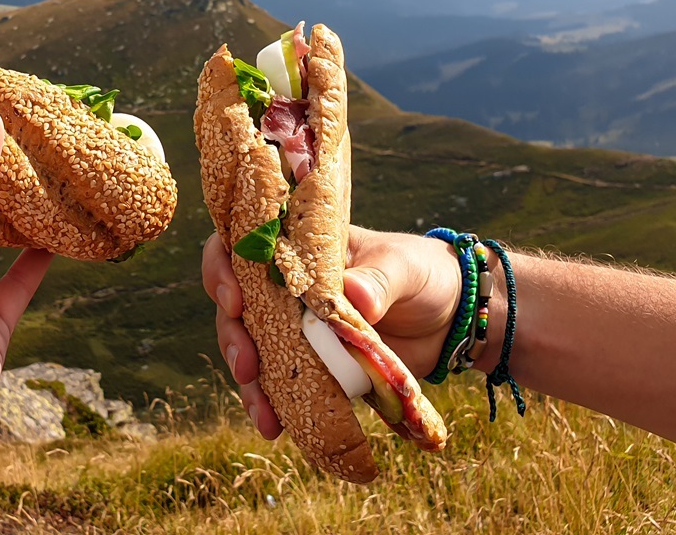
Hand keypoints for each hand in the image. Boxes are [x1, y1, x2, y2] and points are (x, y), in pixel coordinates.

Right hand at [202, 225, 459, 438]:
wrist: (453, 318)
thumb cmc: (423, 274)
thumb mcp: (404, 267)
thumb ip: (379, 278)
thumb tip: (354, 296)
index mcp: (298, 250)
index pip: (241, 247)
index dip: (223, 269)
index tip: (234, 299)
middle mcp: (286, 288)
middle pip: (236, 307)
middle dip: (232, 337)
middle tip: (247, 365)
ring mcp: (296, 328)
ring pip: (252, 349)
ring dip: (249, 382)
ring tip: (263, 413)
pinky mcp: (313, 364)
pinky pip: (281, 384)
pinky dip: (274, 405)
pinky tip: (274, 427)